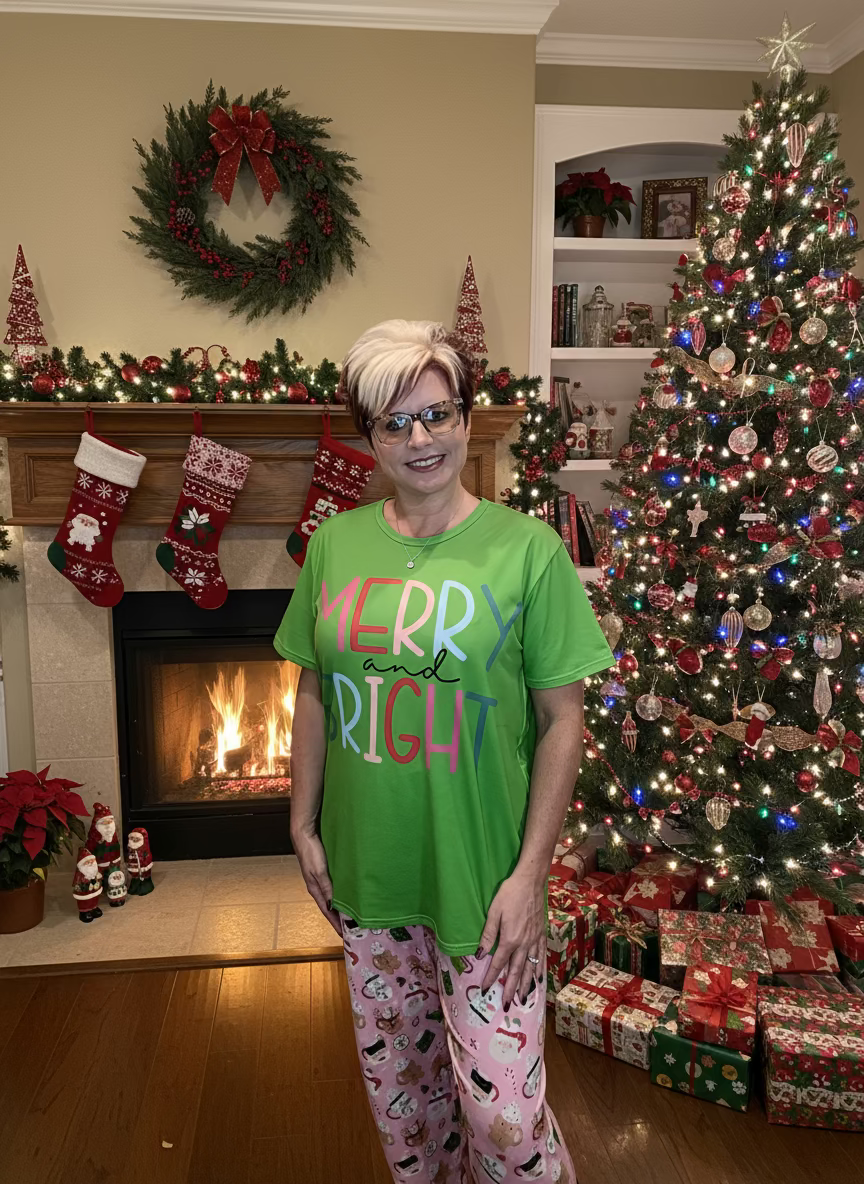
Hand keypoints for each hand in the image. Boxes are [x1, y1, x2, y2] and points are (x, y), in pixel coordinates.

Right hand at [292, 830, 340, 936]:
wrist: (304, 834)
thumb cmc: (311, 852)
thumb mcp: (320, 872)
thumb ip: (327, 889)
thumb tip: (333, 907)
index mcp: (315, 889)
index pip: (326, 912)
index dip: (335, 923)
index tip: (344, 935)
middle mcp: (317, 886)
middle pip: (329, 906)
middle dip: (338, 918)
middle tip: (350, 927)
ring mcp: (320, 879)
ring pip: (332, 897)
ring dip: (340, 906)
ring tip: (351, 913)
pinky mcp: (323, 871)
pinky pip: (334, 887)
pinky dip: (340, 893)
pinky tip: (347, 893)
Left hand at [476, 872, 544, 1006]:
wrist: (531, 882)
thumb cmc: (510, 894)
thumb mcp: (494, 912)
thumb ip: (488, 935)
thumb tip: (481, 954)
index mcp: (510, 940)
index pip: (499, 964)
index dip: (491, 978)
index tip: (486, 990)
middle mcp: (524, 944)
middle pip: (517, 971)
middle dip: (511, 989)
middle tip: (507, 1005)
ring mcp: (535, 940)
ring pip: (531, 968)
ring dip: (527, 985)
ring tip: (523, 999)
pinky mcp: (542, 934)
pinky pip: (541, 956)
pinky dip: (540, 969)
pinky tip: (540, 979)